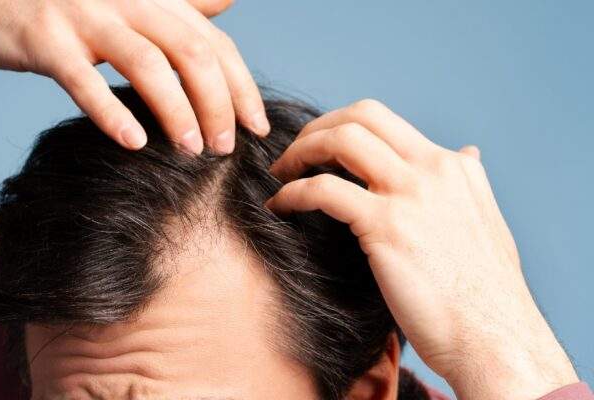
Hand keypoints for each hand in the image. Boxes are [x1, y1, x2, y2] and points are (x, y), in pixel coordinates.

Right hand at [0, 0, 268, 152]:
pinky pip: (83, 80)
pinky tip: (134, 143)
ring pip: (146, 64)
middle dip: (218, 102)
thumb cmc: (62, 10)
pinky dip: (112, 113)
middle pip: (191, 51)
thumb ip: (177, 4)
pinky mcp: (44, 39)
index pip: (211, 40)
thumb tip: (228, 3)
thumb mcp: (122, 3)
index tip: (259, 127)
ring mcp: (83, 15)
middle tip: (226, 148)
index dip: (241, 84)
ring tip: (193, 151)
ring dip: (176, 111)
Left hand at [266, 99, 577, 399]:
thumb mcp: (484, 222)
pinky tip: (280, 208)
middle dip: (316, 129)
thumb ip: (466, 184)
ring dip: (299, 153)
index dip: (340, 127)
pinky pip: (323, 190)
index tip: (317, 150)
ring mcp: (411, 194)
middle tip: (292, 156)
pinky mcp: (388, 226)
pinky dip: (292, 194)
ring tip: (280, 176)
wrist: (495, 341)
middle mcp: (433, 169)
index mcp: (452, 167)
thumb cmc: (483, 296)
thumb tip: (467, 152)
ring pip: (340, 140)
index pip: (384, 120)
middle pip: (361, 116)